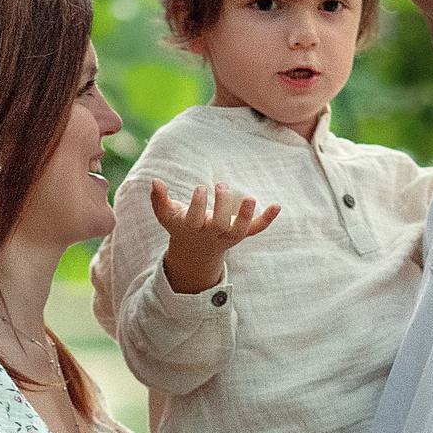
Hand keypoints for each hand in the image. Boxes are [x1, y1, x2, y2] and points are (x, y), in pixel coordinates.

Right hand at [153, 179, 281, 294]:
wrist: (197, 251)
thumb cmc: (181, 225)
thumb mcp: (167, 215)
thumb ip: (159, 200)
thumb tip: (155, 181)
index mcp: (191, 228)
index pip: (194, 219)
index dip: (197, 205)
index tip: (200, 188)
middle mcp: (211, 234)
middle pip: (218, 225)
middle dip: (221, 206)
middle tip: (221, 185)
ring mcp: (227, 236)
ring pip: (239, 231)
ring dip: (246, 216)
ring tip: (250, 198)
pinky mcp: (241, 234)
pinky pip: (255, 229)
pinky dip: (267, 220)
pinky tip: (277, 205)